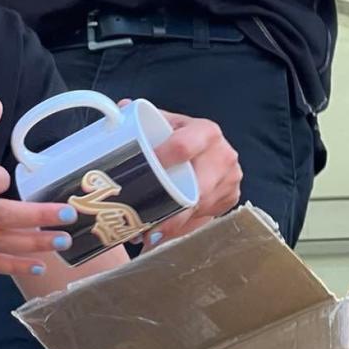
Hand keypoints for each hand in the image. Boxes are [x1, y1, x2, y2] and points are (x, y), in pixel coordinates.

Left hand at [117, 103, 241, 246]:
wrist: (205, 146)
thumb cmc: (177, 134)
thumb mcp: (163, 122)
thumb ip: (139, 117)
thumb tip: (118, 111)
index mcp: (205, 131)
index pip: (183, 146)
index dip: (162, 159)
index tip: (143, 174)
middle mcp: (223, 155)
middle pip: (196, 190)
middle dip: (172, 212)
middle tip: (147, 228)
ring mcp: (229, 179)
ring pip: (199, 209)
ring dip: (174, 226)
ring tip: (149, 237)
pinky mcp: (229, 198)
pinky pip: (205, 219)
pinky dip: (183, 229)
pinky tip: (165, 237)